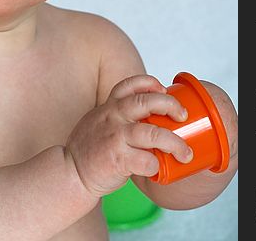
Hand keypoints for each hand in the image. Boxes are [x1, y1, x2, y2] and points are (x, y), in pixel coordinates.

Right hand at [65, 74, 192, 197]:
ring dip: (174, 143)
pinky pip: (146, 161)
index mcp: (109, 106)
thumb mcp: (99, 121)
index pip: (130, 84)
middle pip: (147, 102)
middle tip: (182, 115)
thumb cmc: (90, 148)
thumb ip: (118, 115)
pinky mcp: (117, 159)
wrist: (70, 172)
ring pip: (152, 133)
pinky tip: (158, 170)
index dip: (150, 83)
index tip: (163, 89)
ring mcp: (115, 137)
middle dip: (170, 105)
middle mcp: (113, 117)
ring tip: (185, 152)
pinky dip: (157, 165)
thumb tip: (149, 115)